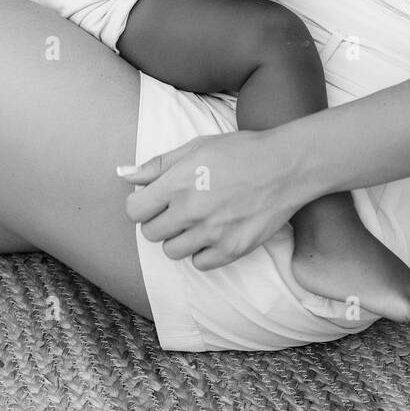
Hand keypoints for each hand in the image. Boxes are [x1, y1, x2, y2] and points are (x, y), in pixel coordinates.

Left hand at [120, 131, 300, 268]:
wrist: (286, 166)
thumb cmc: (241, 151)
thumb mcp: (197, 147)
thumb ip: (157, 164)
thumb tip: (123, 175)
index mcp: (178, 182)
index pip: (134, 210)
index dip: (142, 205)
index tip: (155, 200)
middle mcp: (190, 210)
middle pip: (150, 233)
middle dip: (161, 221)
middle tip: (181, 208)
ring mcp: (211, 233)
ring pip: (172, 252)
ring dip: (180, 238)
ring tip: (200, 219)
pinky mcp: (230, 250)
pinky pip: (199, 264)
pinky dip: (203, 251)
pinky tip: (216, 231)